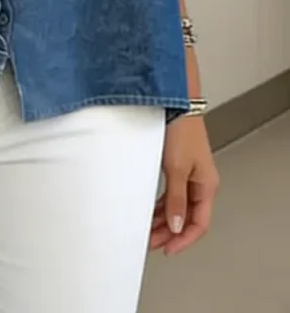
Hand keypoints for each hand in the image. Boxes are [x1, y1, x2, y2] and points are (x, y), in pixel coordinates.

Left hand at [151, 114, 219, 254]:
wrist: (175, 104)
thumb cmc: (181, 131)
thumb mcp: (177, 169)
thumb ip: (176, 199)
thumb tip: (175, 226)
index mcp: (206, 186)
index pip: (198, 224)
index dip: (183, 240)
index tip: (167, 249)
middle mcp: (200, 183)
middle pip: (187, 218)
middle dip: (169, 233)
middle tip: (150, 242)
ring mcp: (190, 175)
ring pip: (178, 207)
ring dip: (163, 220)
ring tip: (146, 230)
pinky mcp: (178, 167)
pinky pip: (171, 195)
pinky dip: (161, 205)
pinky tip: (149, 211)